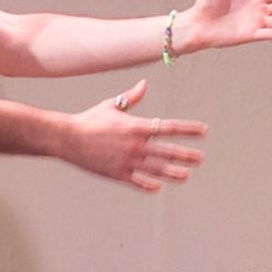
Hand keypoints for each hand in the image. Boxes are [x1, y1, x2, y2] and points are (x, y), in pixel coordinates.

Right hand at [61, 82, 206, 191]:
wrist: (67, 138)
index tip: (204, 130)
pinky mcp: (116, 173)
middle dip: (186, 155)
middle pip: (167, 152)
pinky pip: (136, 182)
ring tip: (187, 176)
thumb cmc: (89, 120)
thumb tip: (144, 84)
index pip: (169, 127)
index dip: (188, 129)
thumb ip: (131, 98)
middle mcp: (135, 145)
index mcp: (137, 127)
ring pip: (156, 170)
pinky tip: (158, 188)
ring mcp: (127, 161)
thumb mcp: (111, 106)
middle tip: (200, 158)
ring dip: (173, 173)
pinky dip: (147, 185)